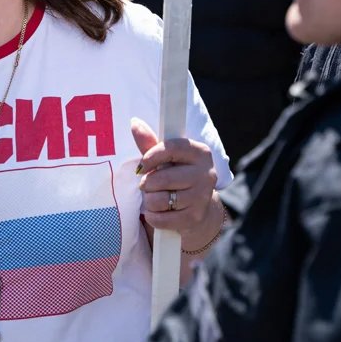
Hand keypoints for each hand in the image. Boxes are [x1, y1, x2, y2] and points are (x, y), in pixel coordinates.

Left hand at [131, 117, 217, 239]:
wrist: (198, 207)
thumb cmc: (177, 175)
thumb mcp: (167, 158)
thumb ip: (150, 143)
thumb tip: (134, 123)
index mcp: (200, 153)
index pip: (171, 149)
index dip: (150, 157)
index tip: (141, 166)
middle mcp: (206, 174)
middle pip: (161, 178)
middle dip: (148, 184)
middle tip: (149, 185)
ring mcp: (202, 197)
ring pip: (159, 199)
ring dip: (149, 201)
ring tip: (154, 198)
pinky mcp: (195, 217)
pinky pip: (161, 218)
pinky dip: (153, 216)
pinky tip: (157, 212)